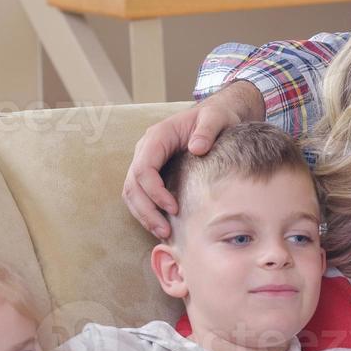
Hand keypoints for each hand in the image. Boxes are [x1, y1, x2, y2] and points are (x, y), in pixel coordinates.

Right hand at [121, 80, 265, 238]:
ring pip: (132, 192)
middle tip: (165, 231)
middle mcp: (147, 149)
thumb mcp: (217, 118)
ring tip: (163, 234)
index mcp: (158, 136)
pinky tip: (164, 226)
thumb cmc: (217, 117)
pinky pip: (141, 194)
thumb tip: (197, 148)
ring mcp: (148, 161)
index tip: (173, 208)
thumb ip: (208, 130)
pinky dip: (147, 211)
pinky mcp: (153, 172)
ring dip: (144, 215)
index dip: (154, 191)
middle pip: (132, 184)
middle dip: (146, 210)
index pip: (144, 168)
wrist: (218, 116)